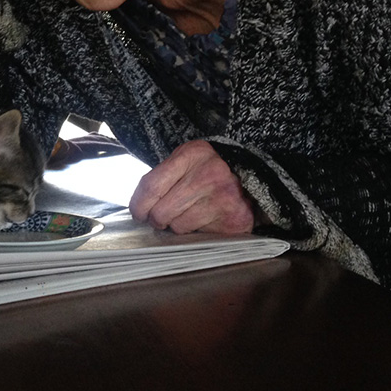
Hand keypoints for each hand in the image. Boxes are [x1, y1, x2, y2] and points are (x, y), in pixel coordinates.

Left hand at [130, 140, 255, 233]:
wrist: (252, 176)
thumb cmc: (209, 169)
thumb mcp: (187, 159)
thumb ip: (163, 176)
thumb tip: (138, 206)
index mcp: (192, 155)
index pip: (151, 186)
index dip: (138, 204)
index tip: (137, 213)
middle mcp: (208, 175)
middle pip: (160, 211)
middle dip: (156, 219)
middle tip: (161, 217)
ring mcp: (222, 199)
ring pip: (177, 226)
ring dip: (177, 225)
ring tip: (189, 213)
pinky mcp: (232, 220)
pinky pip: (198, 235)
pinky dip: (196, 231)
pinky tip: (205, 218)